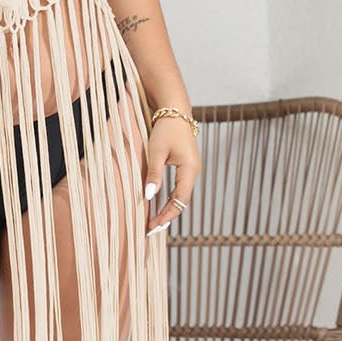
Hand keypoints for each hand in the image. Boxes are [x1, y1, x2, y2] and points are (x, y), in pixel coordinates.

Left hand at [143, 116, 200, 235]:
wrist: (176, 111)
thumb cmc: (166, 129)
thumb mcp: (156, 151)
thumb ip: (154, 174)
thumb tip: (148, 196)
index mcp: (189, 170)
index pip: (180, 200)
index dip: (167, 215)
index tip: (153, 226)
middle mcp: (193, 172)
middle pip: (182, 201)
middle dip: (167, 216)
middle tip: (150, 229)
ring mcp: (191, 170)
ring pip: (180, 196)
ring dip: (168, 209)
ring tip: (153, 221)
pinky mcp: (186, 167)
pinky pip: (179, 188)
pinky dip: (169, 199)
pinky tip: (158, 206)